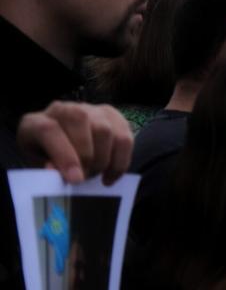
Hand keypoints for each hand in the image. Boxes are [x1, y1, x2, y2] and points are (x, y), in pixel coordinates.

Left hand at [17, 102, 132, 184]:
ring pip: (105, 131)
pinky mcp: (115, 117)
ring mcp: (92, 111)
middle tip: (84, 179)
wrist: (62, 145)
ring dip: (102, 160)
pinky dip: (120, 162)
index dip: (64, 155)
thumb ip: (49, 169)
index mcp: (36, 121)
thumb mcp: (39, 165)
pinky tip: (109, 176)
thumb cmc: (47, 158)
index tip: (75, 179)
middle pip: (81, 122)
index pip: (49, 130)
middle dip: (86, 157)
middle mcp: (65, 109)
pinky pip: (125, 139)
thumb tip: (63, 174)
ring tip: (94, 176)